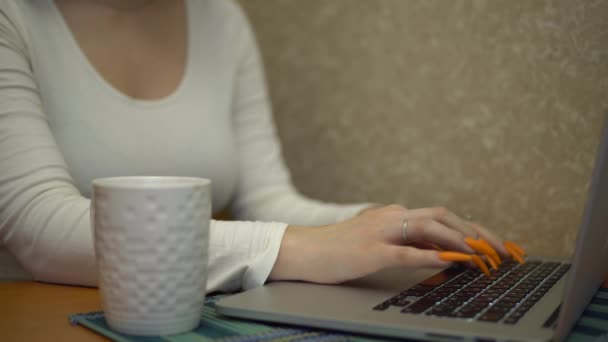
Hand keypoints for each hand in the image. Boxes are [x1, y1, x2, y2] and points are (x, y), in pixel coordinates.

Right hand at [269, 204, 511, 283]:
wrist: (303, 250)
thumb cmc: (337, 250)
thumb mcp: (377, 243)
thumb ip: (407, 245)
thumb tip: (442, 255)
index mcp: (395, 215)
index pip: (442, 217)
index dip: (472, 229)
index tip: (495, 244)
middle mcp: (392, 216)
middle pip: (445, 216)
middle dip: (478, 232)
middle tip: (503, 251)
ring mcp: (382, 231)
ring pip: (431, 228)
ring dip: (463, 241)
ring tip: (487, 257)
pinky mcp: (372, 251)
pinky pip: (408, 252)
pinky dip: (433, 255)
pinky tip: (452, 262)